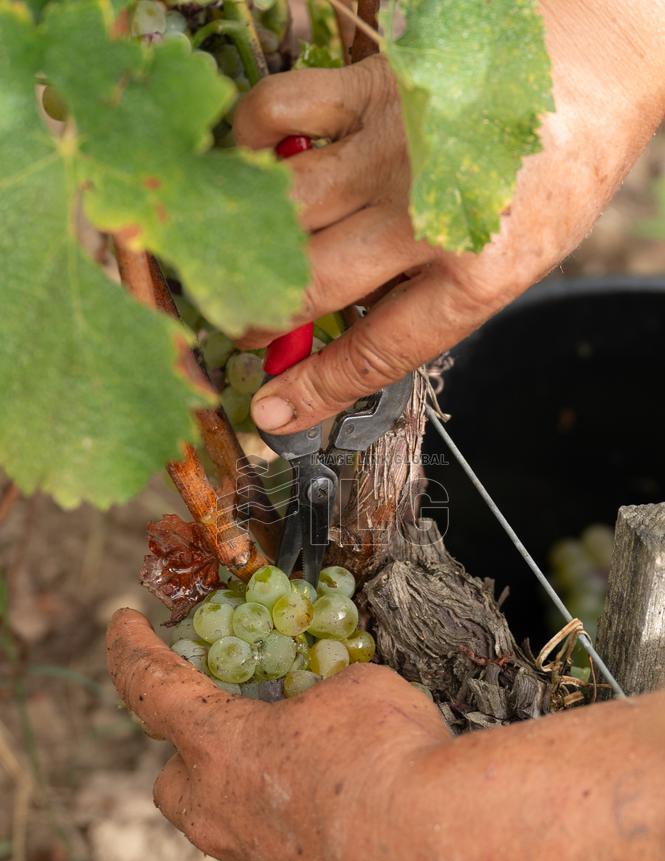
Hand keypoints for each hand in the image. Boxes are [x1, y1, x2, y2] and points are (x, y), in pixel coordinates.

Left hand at [107, 609, 664, 860]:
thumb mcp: (354, 687)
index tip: (122, 623)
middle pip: (174, 778)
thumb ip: (323, 694)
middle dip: (192, 750)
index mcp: (217, 744)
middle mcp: (217, 812)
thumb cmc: (388, 752)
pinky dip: (287, 832)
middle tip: (232, 726)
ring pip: (221, 825)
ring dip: (242, 795)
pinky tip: (333, 816)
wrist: (440, 848)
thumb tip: (329, 710)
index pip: (149, 687)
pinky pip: (269, 858)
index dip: (131, 650)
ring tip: (297, 773)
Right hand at [234, 2, 663, 434]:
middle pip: (312, 283)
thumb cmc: (552, 176)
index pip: (374, 352)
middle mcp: (427, 214)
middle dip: (260, 319)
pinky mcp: (372, 87)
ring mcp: (394, 147)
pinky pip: (279, 110)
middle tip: (244, 330)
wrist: (593, 68)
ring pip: (282, 207)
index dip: (314, 390)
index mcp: (476, 274)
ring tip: (236, 262)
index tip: (272, 410)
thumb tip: (342, 335)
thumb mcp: (510, 265)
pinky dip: (249, 139)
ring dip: (243, 244)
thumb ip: (430, 303)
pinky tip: (257, 165)